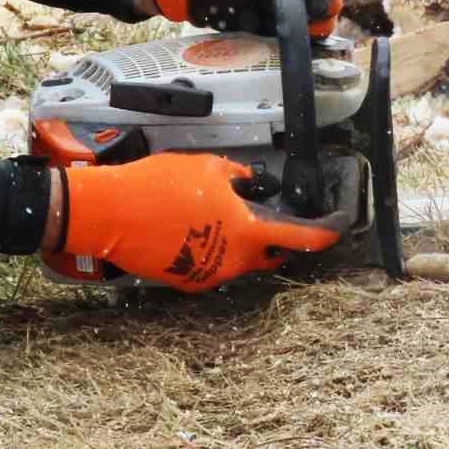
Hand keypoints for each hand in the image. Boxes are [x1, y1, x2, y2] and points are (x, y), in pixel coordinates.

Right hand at [60, 153, 344, 291]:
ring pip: (239, 259)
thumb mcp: (208, 167)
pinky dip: (213, 249)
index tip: (337, 227)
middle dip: (275, 237)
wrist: (112, 213)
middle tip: (268, 216)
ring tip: (216, 214)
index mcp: (247, 232)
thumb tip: (246, 184)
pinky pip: (213, 265)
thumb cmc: (158, 186)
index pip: (301, 239)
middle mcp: (234, 260)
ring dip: (239, 241)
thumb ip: (236, 178)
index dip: (325, 233)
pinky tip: (194, 227)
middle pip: (270, 253)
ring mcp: (210, 275)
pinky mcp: (187, 282)